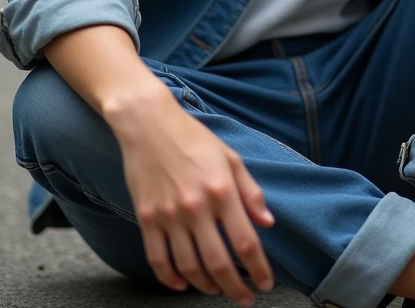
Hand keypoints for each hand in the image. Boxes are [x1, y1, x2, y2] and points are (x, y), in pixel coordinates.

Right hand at [108, 88, 275, 304]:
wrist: (149, 124)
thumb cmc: (194, 138)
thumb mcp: (230, 157)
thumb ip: (250, 191)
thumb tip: (267, 223)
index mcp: (222, 190)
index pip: (245, 241)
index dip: (258, 268)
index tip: (266, 283)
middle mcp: (196, 207)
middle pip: (218, 263)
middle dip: (235, 288)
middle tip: (245, 298)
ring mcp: (169, 215)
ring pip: (189, 267)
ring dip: (206, 286)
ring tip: (218, 290)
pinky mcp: (147, 218)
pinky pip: (158, 259)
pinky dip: (170, 279)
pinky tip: (183, 284)